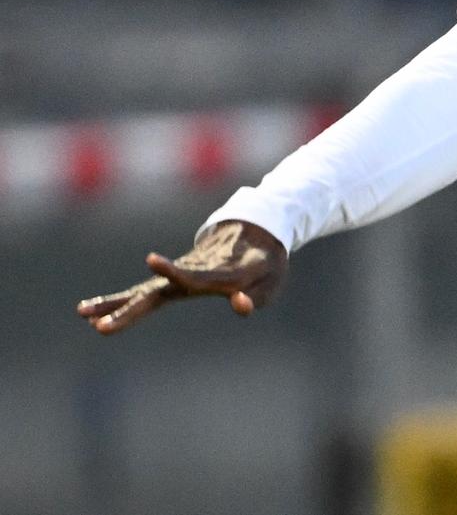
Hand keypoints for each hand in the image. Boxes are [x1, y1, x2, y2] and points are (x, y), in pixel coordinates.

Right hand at [75, 219, 287, 334]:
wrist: (255, 233)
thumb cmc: (266, 263)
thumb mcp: (272, 281)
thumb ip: (257, 296)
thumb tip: (240, 306)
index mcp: (221, 271)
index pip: (197, 274)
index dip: (177, 270)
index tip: (151, 259)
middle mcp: (194, 271)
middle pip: (160, 290)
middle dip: (131, 309)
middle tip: (101, 327)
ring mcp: (180, 275)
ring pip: (145, 291)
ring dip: (114, 303)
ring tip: (82, 313)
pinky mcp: (173, 281)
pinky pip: (143, 293)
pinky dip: (118, 301)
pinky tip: (89, 312)